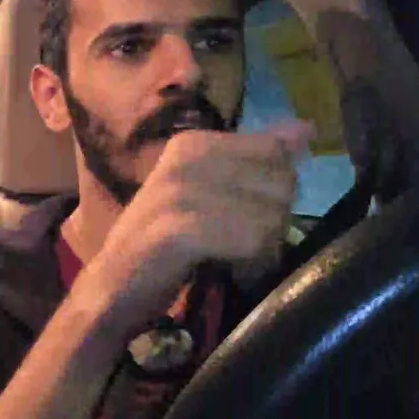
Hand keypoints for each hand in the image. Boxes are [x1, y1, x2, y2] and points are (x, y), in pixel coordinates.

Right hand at [91, 122, 312, 339]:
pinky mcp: (178, 229)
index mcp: (192, 142)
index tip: (245, 221)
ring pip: (268, 214)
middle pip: (279, 184)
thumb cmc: (163, 246)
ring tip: (235, 263)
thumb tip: (305, 128)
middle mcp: (185, 157)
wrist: (112, 290)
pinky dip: (249, 266)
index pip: (275, 153)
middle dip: (273, 223)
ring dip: (262, 250)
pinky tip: (232, 275)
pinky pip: (248, 240)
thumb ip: (256, 159)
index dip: (274, 196)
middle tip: (242, 248)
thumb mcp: (210, 192)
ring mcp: (178, 191)